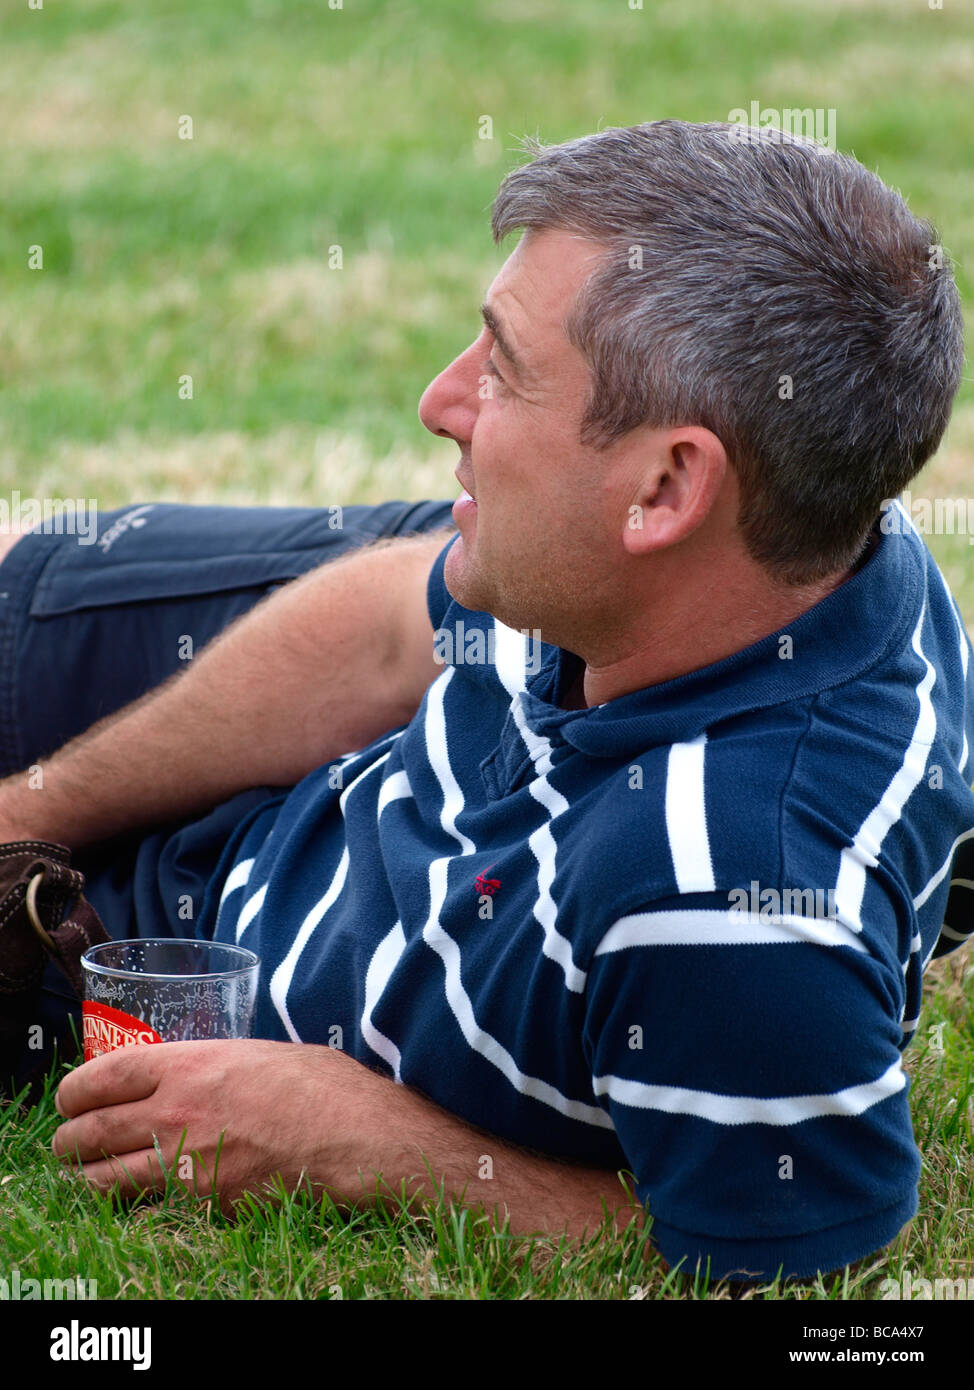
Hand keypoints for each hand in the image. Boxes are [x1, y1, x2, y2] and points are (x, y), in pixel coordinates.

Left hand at [51, 1038, 373, 1210]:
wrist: (356, 1141)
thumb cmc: (325, 1089)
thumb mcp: (262, 1054)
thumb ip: (219, 1063)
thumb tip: (205, 1072)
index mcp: (191, 1064)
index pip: (104, 1075)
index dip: (75, 1089)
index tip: (69, 1098)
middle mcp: (176, 1112)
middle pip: (90, 1129)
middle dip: (69, 1138)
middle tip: (69, 1140)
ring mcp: (185, 1162)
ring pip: (102, 1178)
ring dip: (87, 1177)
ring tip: (87, 1174)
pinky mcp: (202, 1202)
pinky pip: (143, 1207)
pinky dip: (129, 1204)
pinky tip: (134, 1199)